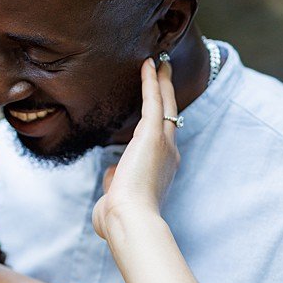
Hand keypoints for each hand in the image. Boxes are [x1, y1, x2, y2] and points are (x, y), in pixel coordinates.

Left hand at [92, 57, 181, 242]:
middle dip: (167, 94)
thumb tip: (113, 173)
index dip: (160, 120)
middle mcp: (169, 153)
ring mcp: (163, 143)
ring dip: (162, 82)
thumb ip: (117, 181)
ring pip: (165, 105)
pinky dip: (152, 82)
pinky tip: (148, 65)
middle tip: (166, 73)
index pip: (161, 138)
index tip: (158, 106)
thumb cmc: (120, 216)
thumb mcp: (118, 196)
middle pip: (170, 116)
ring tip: (159, 63)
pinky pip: (154, 101)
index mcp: (162, 170)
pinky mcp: (153, 135)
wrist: (129, 218)